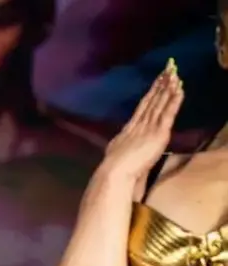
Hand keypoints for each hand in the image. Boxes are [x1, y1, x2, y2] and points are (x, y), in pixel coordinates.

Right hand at [102, 60, 182, 179]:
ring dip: (168, 88)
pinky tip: (179, 89)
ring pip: (160, 103)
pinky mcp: (158, 132)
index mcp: (130, 128)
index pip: (144, 106)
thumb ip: (123, 142)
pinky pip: (168, 114)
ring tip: (174, 73)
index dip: (151, 92)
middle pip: (152, 100)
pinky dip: (174, 101)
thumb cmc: (114, 167)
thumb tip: (122, 139)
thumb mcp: (117, 150)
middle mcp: (140, 123)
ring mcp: (149, 127)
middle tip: (168, 67)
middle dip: (161, 84)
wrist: (115, 170)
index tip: (158, 79)